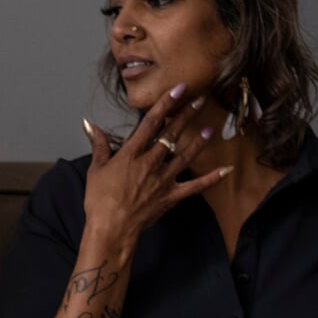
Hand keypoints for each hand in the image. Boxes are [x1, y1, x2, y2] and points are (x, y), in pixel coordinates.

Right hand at [82, 85, 232, 244]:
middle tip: (199, 100)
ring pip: (185, 155)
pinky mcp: (171, 196)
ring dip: (199, 141)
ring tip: (210, 128)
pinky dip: (212, 178)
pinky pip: (195, 186)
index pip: (150, 123)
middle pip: (171, 135)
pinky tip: (227, 170)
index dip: (165, 104)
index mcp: (130, 154)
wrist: (111, 228)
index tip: (178, 90)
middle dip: (186, 115)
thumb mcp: (95, 169)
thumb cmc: (99, 200)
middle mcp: (150, 163)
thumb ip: (99, 145)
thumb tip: (90, 124)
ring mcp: (163, 180)